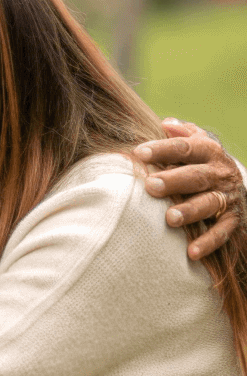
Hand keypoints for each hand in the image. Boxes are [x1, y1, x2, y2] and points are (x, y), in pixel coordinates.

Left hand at [135, 119, 244, 259]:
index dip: (162, 149)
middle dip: (174, 180)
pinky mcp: (233, 220)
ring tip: (170, 218)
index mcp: (209, 151)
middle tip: (151, 186)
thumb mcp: (199, 144)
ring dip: (190, 211)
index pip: (184, 148)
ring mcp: (227, 198)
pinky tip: (191, 252)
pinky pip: (221, 233)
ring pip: (209, 203)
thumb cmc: (204, 164)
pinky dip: (207, 242)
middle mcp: (219, 173)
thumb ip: (183, 134)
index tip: (139, 153)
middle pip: (196, 176)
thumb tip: (165, 123)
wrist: (239, 186)